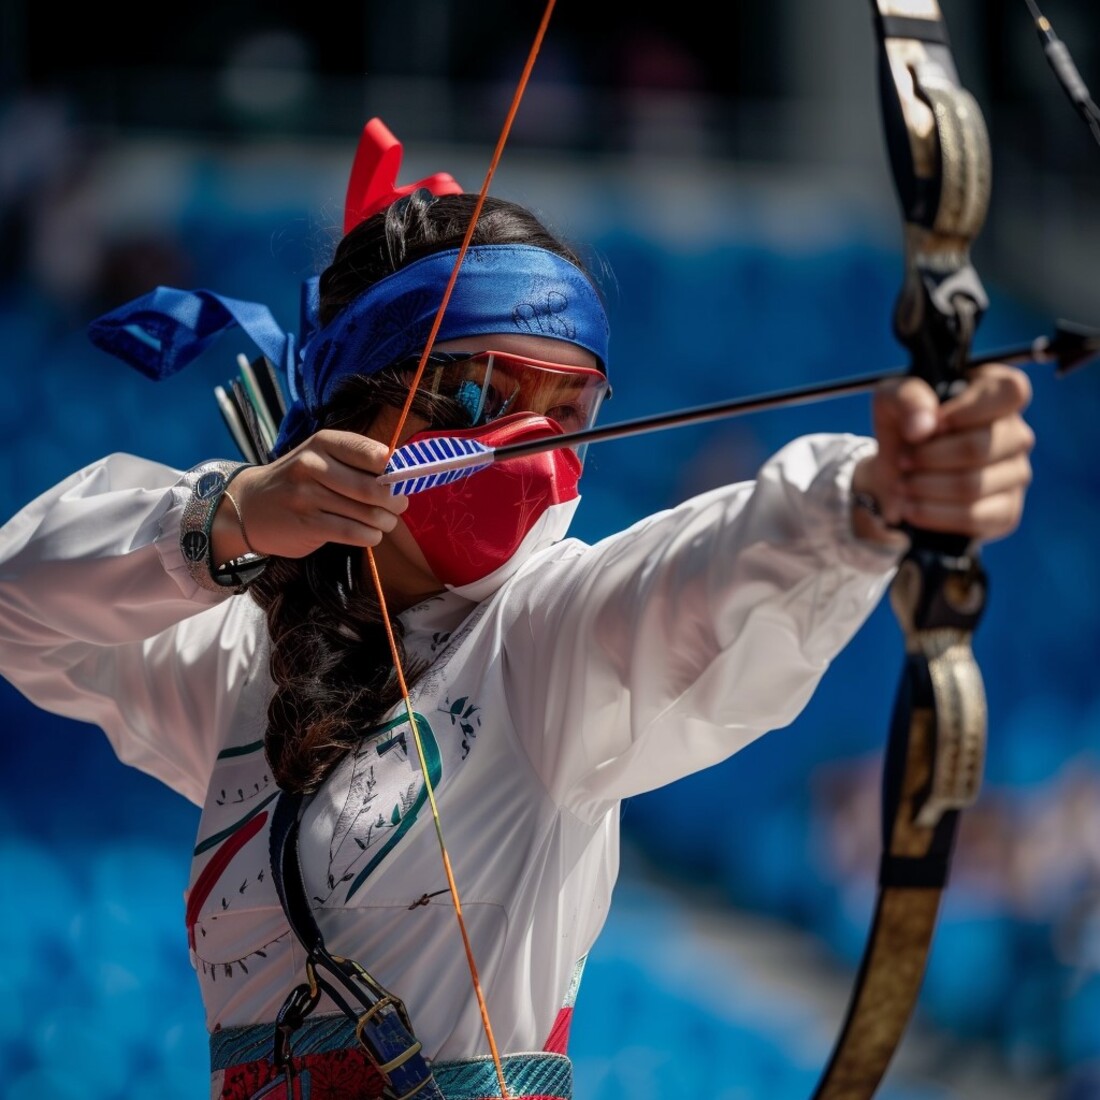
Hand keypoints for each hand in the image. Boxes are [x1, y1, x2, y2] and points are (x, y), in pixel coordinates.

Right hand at [210, 430, 408, 561]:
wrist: (249, 507)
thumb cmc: (298, 480)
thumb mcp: (319, 458)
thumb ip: (355, 462)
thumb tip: (402, 472)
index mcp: (323, 442)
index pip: (371, 452)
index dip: (395, 469)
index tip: (402, 478)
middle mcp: (314, 465)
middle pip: (374, 487)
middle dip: (396, 500)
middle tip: (399, 504)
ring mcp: (308, 496)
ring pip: (368, 513)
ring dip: (386, 521)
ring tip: (385, 521)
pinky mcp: (308, 525)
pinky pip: (354, 533)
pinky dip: (370, 536)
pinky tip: (370, 534)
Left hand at [852, 362, 1034, 546]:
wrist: (897, 471)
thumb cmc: (903, 424)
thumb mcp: (893, 398)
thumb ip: (907, 399)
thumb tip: (922, 426)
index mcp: (998, 392)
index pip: (1011, 391)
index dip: (968, 410)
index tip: (934, 424)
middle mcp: (1016, 432)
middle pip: (980, 447)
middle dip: (929, 457)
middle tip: (903, 460)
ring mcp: (1016, 474)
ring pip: (972, 485)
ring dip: (925, 486)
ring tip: (903, 484)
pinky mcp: (1006, 511)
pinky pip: (973, 517)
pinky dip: (933, 513)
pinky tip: (911, 507)